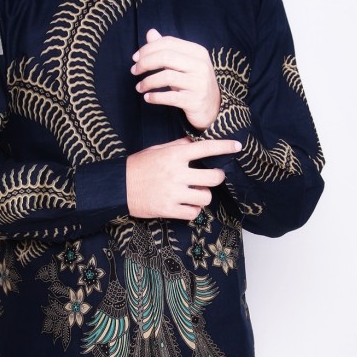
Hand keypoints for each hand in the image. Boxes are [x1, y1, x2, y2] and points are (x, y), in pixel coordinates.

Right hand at [126, 137, 240, 219]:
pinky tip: (187, 206)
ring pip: (206, 196)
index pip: (207, 148)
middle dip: (216, 177)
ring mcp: (173, 193)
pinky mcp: (168, 209)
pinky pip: (193, 213)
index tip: (237, 147)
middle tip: (211, 177)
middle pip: (214, 177)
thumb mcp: (158, 150)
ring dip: (204, 195)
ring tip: (195, 193)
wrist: (118, 187)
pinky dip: (194, 210)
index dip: (225, 147)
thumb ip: (178, 146)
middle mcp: (177, 173)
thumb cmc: (138, 166)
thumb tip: (195, 143)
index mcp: (175, 155)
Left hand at [131, 29, 220, 130]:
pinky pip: (170, 97)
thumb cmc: (193, 83)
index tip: (135, 58)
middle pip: (166, 57)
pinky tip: (148, 98)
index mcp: (198, 52)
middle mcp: (200, 66)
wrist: (213, 108)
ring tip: (139, 87)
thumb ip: (167, 49)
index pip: (168, 43)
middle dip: (145, 63)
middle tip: (134, 71)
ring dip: (147, 82)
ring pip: (166, 77)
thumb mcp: (183, 64)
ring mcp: (199, 84)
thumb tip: (150, 33)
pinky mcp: (194, 101)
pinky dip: (155, 97)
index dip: (148, 49)